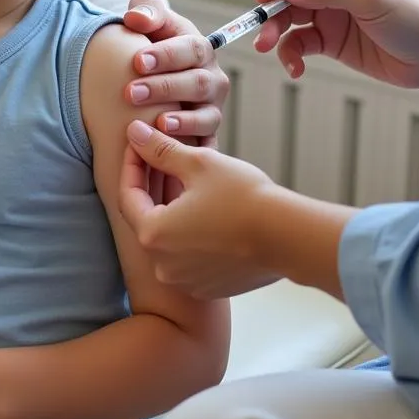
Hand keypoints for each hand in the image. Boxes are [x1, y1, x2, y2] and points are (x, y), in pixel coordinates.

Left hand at [119, 121, 278, 298]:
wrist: (290, 237)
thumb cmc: (242, 197)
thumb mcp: (198, 163)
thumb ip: (160, 150)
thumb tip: (134, 132)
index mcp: (153, 234)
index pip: (128, 194)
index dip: (132, 165)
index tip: (140, 143)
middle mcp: (163, 264)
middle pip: (147, 216)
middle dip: (152, 185)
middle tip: (161, 155)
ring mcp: (186, 280)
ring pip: (169, 236)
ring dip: (172, 208)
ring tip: (185, 178)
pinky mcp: (209, 286)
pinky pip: (189, 254)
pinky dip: (190, 230)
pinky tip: (205, 207)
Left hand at [122, 0, 227, 147]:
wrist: (153, 75)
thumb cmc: (151, 44)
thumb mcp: (150, 22)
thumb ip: (146, 10)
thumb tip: (135, 18)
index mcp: (199, 49)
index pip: (190, 49)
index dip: (165, 55)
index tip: (136, 61)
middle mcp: (213, 79)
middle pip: (197, 83)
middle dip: (163, 88)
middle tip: (130, 93)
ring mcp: (212, 109)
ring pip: (205, 116)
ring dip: (182, 121)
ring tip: (158, 123)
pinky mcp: (207, 134)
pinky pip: (205, 144)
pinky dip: (191, 148)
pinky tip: (172, 150)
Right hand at [253, 0, 418, 95]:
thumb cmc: (414, 18)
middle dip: (271, 6)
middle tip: (261, 26)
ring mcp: (327, 9)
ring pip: (286, 15)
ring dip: (274, 31)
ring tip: (268, 48)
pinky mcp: (327, 37)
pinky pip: (297, 42)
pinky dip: (291, 54)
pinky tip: (296, 68)